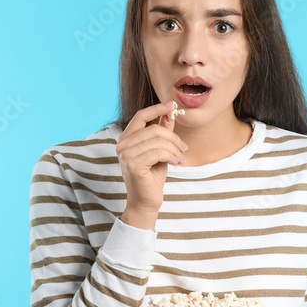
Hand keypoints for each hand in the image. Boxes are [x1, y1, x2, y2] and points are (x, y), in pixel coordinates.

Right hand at [116, 101, 187, 228]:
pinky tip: (176, 163)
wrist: (146, 201)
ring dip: (174, 149)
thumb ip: (162, 132)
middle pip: (153, 129)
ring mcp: (126, 154)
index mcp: (126, 138)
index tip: (173, 106)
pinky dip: (171, 156)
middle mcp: (122, 144)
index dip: (157, 109)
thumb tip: (170, 113)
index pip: (141, 116)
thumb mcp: (159, 151)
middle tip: (184, 148)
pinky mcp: (133, 164)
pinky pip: (158, 152)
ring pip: (158, 141)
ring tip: (180, 158)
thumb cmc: (152, 177)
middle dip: (173, 138)